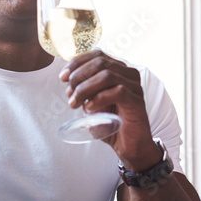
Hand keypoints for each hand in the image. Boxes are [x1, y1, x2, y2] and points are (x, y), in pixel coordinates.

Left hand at [60, 50, 159, 169]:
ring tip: (75, 104)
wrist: (130, 146)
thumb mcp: (94, 102)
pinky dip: (99, 98)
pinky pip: (118, 91)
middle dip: (79, 76)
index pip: (97, 54)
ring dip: (85, 88)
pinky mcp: (137, 100)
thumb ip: (85, 89)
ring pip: (107, 75)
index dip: (77, 63)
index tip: (63, 77)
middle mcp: (129, 74)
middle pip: (100, 62)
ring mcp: (135, 86)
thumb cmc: (112, 123)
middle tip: (69, 94)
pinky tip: (89, 109)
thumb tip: (68, 80)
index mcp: (119, 70)